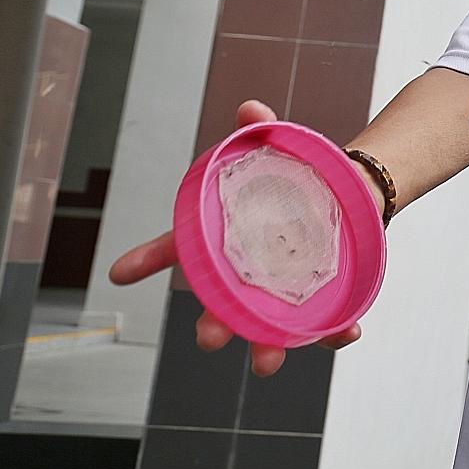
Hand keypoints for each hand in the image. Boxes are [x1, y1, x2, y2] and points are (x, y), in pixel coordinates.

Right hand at [107, 99, 365, 376]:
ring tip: (267, 361)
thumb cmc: (295, 180)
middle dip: (213, 324)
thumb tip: (251, 108)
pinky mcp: (322, 300)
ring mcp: (281, 292)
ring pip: (268, 330)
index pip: (176, 248)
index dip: (146, 258)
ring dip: (267, 348)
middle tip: (209, 338)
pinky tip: (346, 333)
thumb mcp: (279, 151)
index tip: (120, 272)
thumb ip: (261, 129)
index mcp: (223, 240)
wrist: (348, 195)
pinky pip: (327, 326)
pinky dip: (335, 334)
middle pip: (219, 305)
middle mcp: (245, 275)